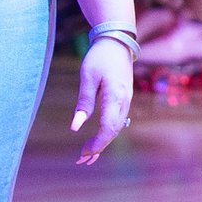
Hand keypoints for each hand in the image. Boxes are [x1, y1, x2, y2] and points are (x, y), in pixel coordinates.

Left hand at [68, 36, 133, 161]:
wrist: (118, 42)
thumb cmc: (100, 57)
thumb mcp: (87, 77)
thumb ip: (84, 102)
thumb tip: (75, 127)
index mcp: (115, 97)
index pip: (108, 128)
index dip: (97, 144)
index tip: (83, 154)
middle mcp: (124, 102)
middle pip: (114, 132)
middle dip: (98, 147)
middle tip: (81, 159)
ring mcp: (126, 101)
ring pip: (116, 128)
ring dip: (103, 142)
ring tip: (87, 155)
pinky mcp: (124, 99)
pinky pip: (117, 121)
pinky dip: (107, 133)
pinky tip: (98, 139)